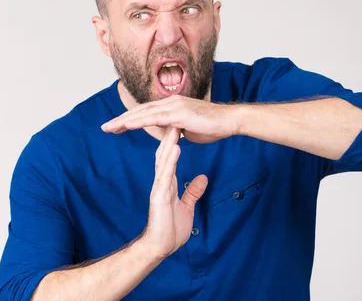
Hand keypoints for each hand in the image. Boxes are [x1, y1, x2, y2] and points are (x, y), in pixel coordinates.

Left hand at [101, 95, 239, 142]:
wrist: (230, 121)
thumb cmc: (213, 126)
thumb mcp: (189, 129)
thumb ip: (177, 130)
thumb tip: (172, 134)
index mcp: (171, 106)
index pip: (145, 112)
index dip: (128, 119)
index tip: (115, 127)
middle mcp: (170, 102)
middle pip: (139, 111)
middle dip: (120, 120)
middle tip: (104, 127)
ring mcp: (174, 106)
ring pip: (143, 113)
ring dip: (125, 121)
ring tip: (110, 127)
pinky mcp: (179, 113)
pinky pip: (155, 118)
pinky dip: (140, 121)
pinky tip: (127, 125)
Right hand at [140, 126, 207, 258]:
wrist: (159, 246)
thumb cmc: (170, 229)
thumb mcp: (187, 207)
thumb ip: (193, 191)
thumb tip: (202, 178)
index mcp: (167, 182)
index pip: (170, 156)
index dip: (175, 139)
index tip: (182, 123)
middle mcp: (161, 181)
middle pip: (164, 152)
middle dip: (170, 135)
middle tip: (176, 116)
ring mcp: (159, 187)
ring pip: (163, 160)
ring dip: (170, 142)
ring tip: (176, 125)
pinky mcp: (159, 196)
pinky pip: (166, 174)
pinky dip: (170, 160)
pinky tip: (175, 148)